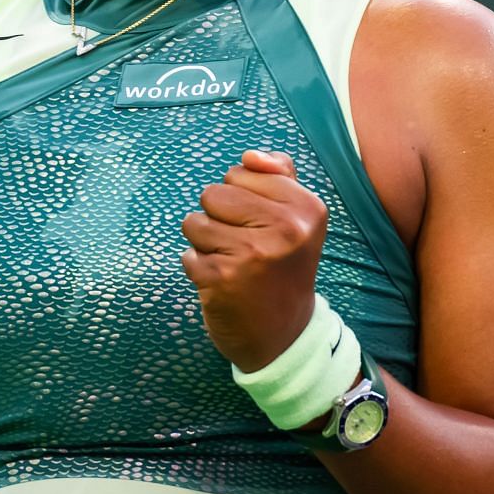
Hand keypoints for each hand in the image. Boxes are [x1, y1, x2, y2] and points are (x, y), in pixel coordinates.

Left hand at [180, 148, 329, 371]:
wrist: (285, 337)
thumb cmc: (284, 268)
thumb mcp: (297, 219)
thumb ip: (278, 176)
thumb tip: (249, 156)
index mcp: (305, 208)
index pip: (242, 172)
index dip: (242, 198)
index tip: (262, 226)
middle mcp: (284, 228)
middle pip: (214, 193)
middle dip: (219, 217)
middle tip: (244, 246)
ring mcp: (251, 254)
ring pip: (195, 222)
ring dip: (205, 244)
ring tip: (232, 263)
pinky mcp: (221, 278)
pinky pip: (188, 254)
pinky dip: (198, 268)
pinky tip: (222, 283)